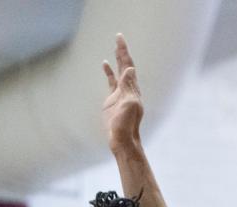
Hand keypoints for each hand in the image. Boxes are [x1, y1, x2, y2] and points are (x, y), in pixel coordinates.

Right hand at [102, 34, 143, 151]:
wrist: (121, 139)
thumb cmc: (126, 125)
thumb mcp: (129, 105)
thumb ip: (128, 87)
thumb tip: (130, 69)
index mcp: (132, 88)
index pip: (128, 65)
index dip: (124, 52)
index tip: (119, 39)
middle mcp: (128, 88)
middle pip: (125, 65)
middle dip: (122, 51)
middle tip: (118, 37)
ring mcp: (120, 94)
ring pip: (119, 71)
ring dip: (117, 59)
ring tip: (115, 47)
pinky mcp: (112, 100)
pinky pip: (111, 82)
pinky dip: (109, 72)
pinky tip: (105, 64)